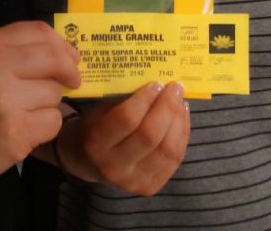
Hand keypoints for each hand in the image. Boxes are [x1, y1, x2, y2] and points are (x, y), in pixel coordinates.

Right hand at [0, 21, 80, 186]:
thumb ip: (17, 51)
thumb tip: (67, 53)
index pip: (39, 31)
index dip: (62, 44)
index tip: (71, 57)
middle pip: (54, 59)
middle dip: (69, 70)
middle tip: (72, 81)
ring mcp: (6, 101)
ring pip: (55, 93)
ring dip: (50, 104)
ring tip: (27, 111)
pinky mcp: (16, 131)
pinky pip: (53, 121)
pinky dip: (46, 127)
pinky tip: (26, 129)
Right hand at [58, 82, 188, 195]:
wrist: (87, 161)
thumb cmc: (95, 127)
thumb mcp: (100, 111)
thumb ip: (124, 101)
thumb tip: (156, 83)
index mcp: (96, 143)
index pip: (126, 120)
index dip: (145, 99)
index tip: (156, 83)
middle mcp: (114, 166)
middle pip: (150, 136)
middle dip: (167, 108)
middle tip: (175, 88)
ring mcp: (134, 181)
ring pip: (167, 150)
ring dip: (178, 121)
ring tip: (180, 102)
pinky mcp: (151, 187)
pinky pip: (174, 159)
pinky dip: (182, 135)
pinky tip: (181, 118)